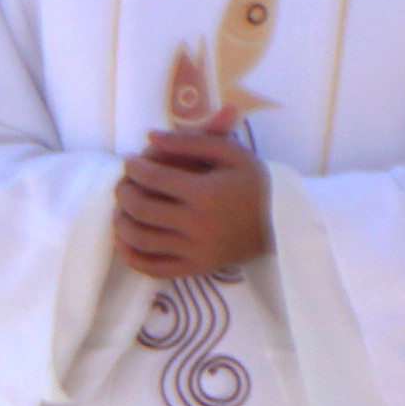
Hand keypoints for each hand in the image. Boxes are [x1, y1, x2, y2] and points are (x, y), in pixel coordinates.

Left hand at [112, 122, 267, 278]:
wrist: (283, 223)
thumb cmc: (255, 183)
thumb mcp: (231, 153)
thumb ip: (190, 141)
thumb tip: (149, 136)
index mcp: (206, 193)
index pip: (154, 177)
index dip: (134, 167)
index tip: (130, 161)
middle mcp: (198, 225)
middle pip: (142, 209)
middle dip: (124, 192)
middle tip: (122, 183)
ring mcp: (196, 251)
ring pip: (141, 240)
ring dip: (121, 222)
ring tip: (121, 209)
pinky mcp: (197, 269)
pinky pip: (153, 269)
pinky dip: (131, 256)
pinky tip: (126, 239)